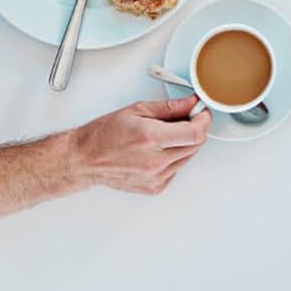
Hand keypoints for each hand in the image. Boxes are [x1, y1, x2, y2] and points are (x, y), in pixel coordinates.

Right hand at [70, 96, 210, 193]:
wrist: (86, 159)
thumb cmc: (105, 134)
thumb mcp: (138, 110)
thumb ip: (170, 107)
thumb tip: (191, 103)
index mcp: (151, 138)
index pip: (195, 133)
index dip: (204, 120)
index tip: (202, 112)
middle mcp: (155, 161)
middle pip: (196, 145)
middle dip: (196, 128)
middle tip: (187, 118)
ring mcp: (155, 177)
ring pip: (188, 157)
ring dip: (185, 143)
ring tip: (166, 134)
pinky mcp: (154, 187)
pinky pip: (176, 169)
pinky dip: (174, 157)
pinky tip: (158, 150)